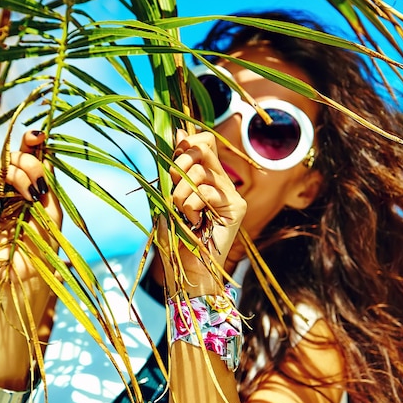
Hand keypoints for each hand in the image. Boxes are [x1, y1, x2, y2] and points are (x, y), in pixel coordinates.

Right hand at [0, 130, 61, 287]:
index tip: (39, 137)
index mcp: (31, 184)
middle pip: (12, 156)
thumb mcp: (53, 208)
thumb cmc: (46, 244)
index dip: (30, 140)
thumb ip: (46, 179)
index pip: (27, 154)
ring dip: (15, 175)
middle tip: (39, 186)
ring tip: (29, 196)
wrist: (34, 273)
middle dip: (27, 163)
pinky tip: (6, 194)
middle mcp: (12, 188)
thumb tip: (42, 147)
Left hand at [161, 129, 246, 293]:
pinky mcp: (236, 208)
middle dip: (177, 167)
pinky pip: (206, 192)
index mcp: (208, 176)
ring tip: (182, 215)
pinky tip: (194, 222)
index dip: (185, 144)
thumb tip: (178, 131)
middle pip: (201, 148)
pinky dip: (191, 207)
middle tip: (174, 192)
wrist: (186, 271)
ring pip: (198, 172)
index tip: (172, 163)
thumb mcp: (166, 196)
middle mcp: (223, 182)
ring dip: (179, 195)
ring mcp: (232, 195)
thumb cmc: (174, 238)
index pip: (203, 140)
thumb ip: (173, 168)